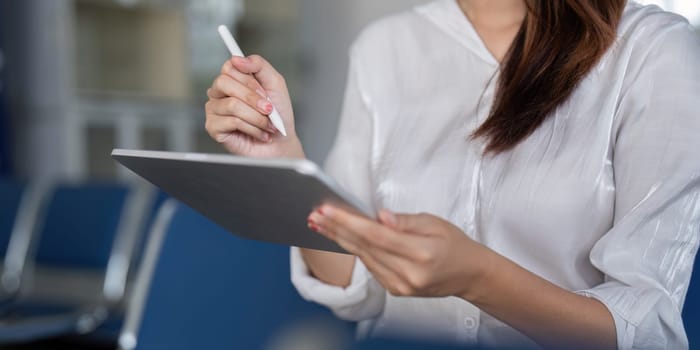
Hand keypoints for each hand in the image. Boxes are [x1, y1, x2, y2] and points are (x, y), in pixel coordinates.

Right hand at [205, 55, 303, 158]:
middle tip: (268, 109)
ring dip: (257, 117)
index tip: (265, 92)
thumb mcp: (275, 83)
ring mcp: (213, 109)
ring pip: (232, 105)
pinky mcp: (213, 127)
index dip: (249, 80)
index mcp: (232, 79)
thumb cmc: (277, 114)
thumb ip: (259, 65)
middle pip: (224, 82)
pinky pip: (232, 121)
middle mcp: (218, 92)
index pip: (229, 66)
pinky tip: (259, 134)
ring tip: (267, 125)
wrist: (280, 142)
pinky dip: (252, 128)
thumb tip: (236, 58)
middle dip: (253, 98)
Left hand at [307, 205, 490, 297]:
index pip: (376, 235)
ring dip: (339, 239)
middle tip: (314, 214)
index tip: (328, 210)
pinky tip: (339, 236)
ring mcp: (400, 285)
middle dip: (335, 229)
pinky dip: (354, 249)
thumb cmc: (454, 244)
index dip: (349, 222)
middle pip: (364, 247)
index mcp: (421, 253)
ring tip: (320, 223)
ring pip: (362, 257)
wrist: (469, 274)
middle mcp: (408, 274)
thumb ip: (405, 221)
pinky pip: (370, 266)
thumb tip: (379, 216)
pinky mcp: (395, 290)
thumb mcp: (435, 223)